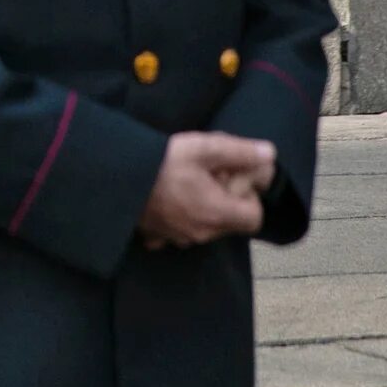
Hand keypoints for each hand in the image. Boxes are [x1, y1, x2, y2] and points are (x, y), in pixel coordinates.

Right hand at [139, 132, 276, 247]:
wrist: (116, 177)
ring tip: (188, 182)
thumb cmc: (163, 162)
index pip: (255, 218)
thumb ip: (240, 151)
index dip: (250, 197)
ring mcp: (178, 238)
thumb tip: (270, 154)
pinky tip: (169, 198)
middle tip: (208, 174)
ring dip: (205, 208)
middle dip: (227, 200)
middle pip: (231, 222)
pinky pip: (180, 233)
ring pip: (207, 227)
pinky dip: (181, 219)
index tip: (233, 178)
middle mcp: (201, 233)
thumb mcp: (204, 148)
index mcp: (217, 213)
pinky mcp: (158, 238)